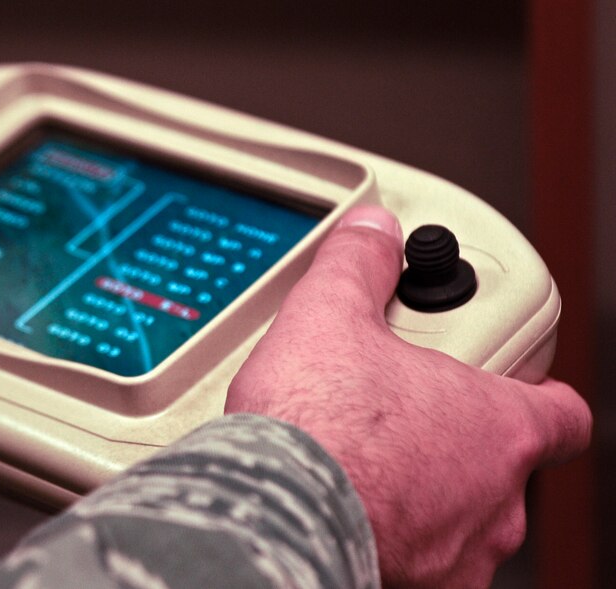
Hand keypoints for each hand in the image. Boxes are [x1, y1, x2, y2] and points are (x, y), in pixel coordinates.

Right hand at [225, 206, 591, 587]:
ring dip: (425, 483)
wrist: (274, 513)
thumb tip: (373, 233)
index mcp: (497, 426)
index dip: (534, 390)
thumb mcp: (330, 316)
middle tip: (395, 405)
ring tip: (364, 455)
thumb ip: (360, 265)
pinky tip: (349, 502)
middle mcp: (495, 501)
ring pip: (460, 511)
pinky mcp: (412, 585)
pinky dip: (395, 526)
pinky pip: (419, 551)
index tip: (497, 378)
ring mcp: (457, 553)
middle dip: (453, 430)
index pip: (560, 412)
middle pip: (500, 459)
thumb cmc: (316, 431)